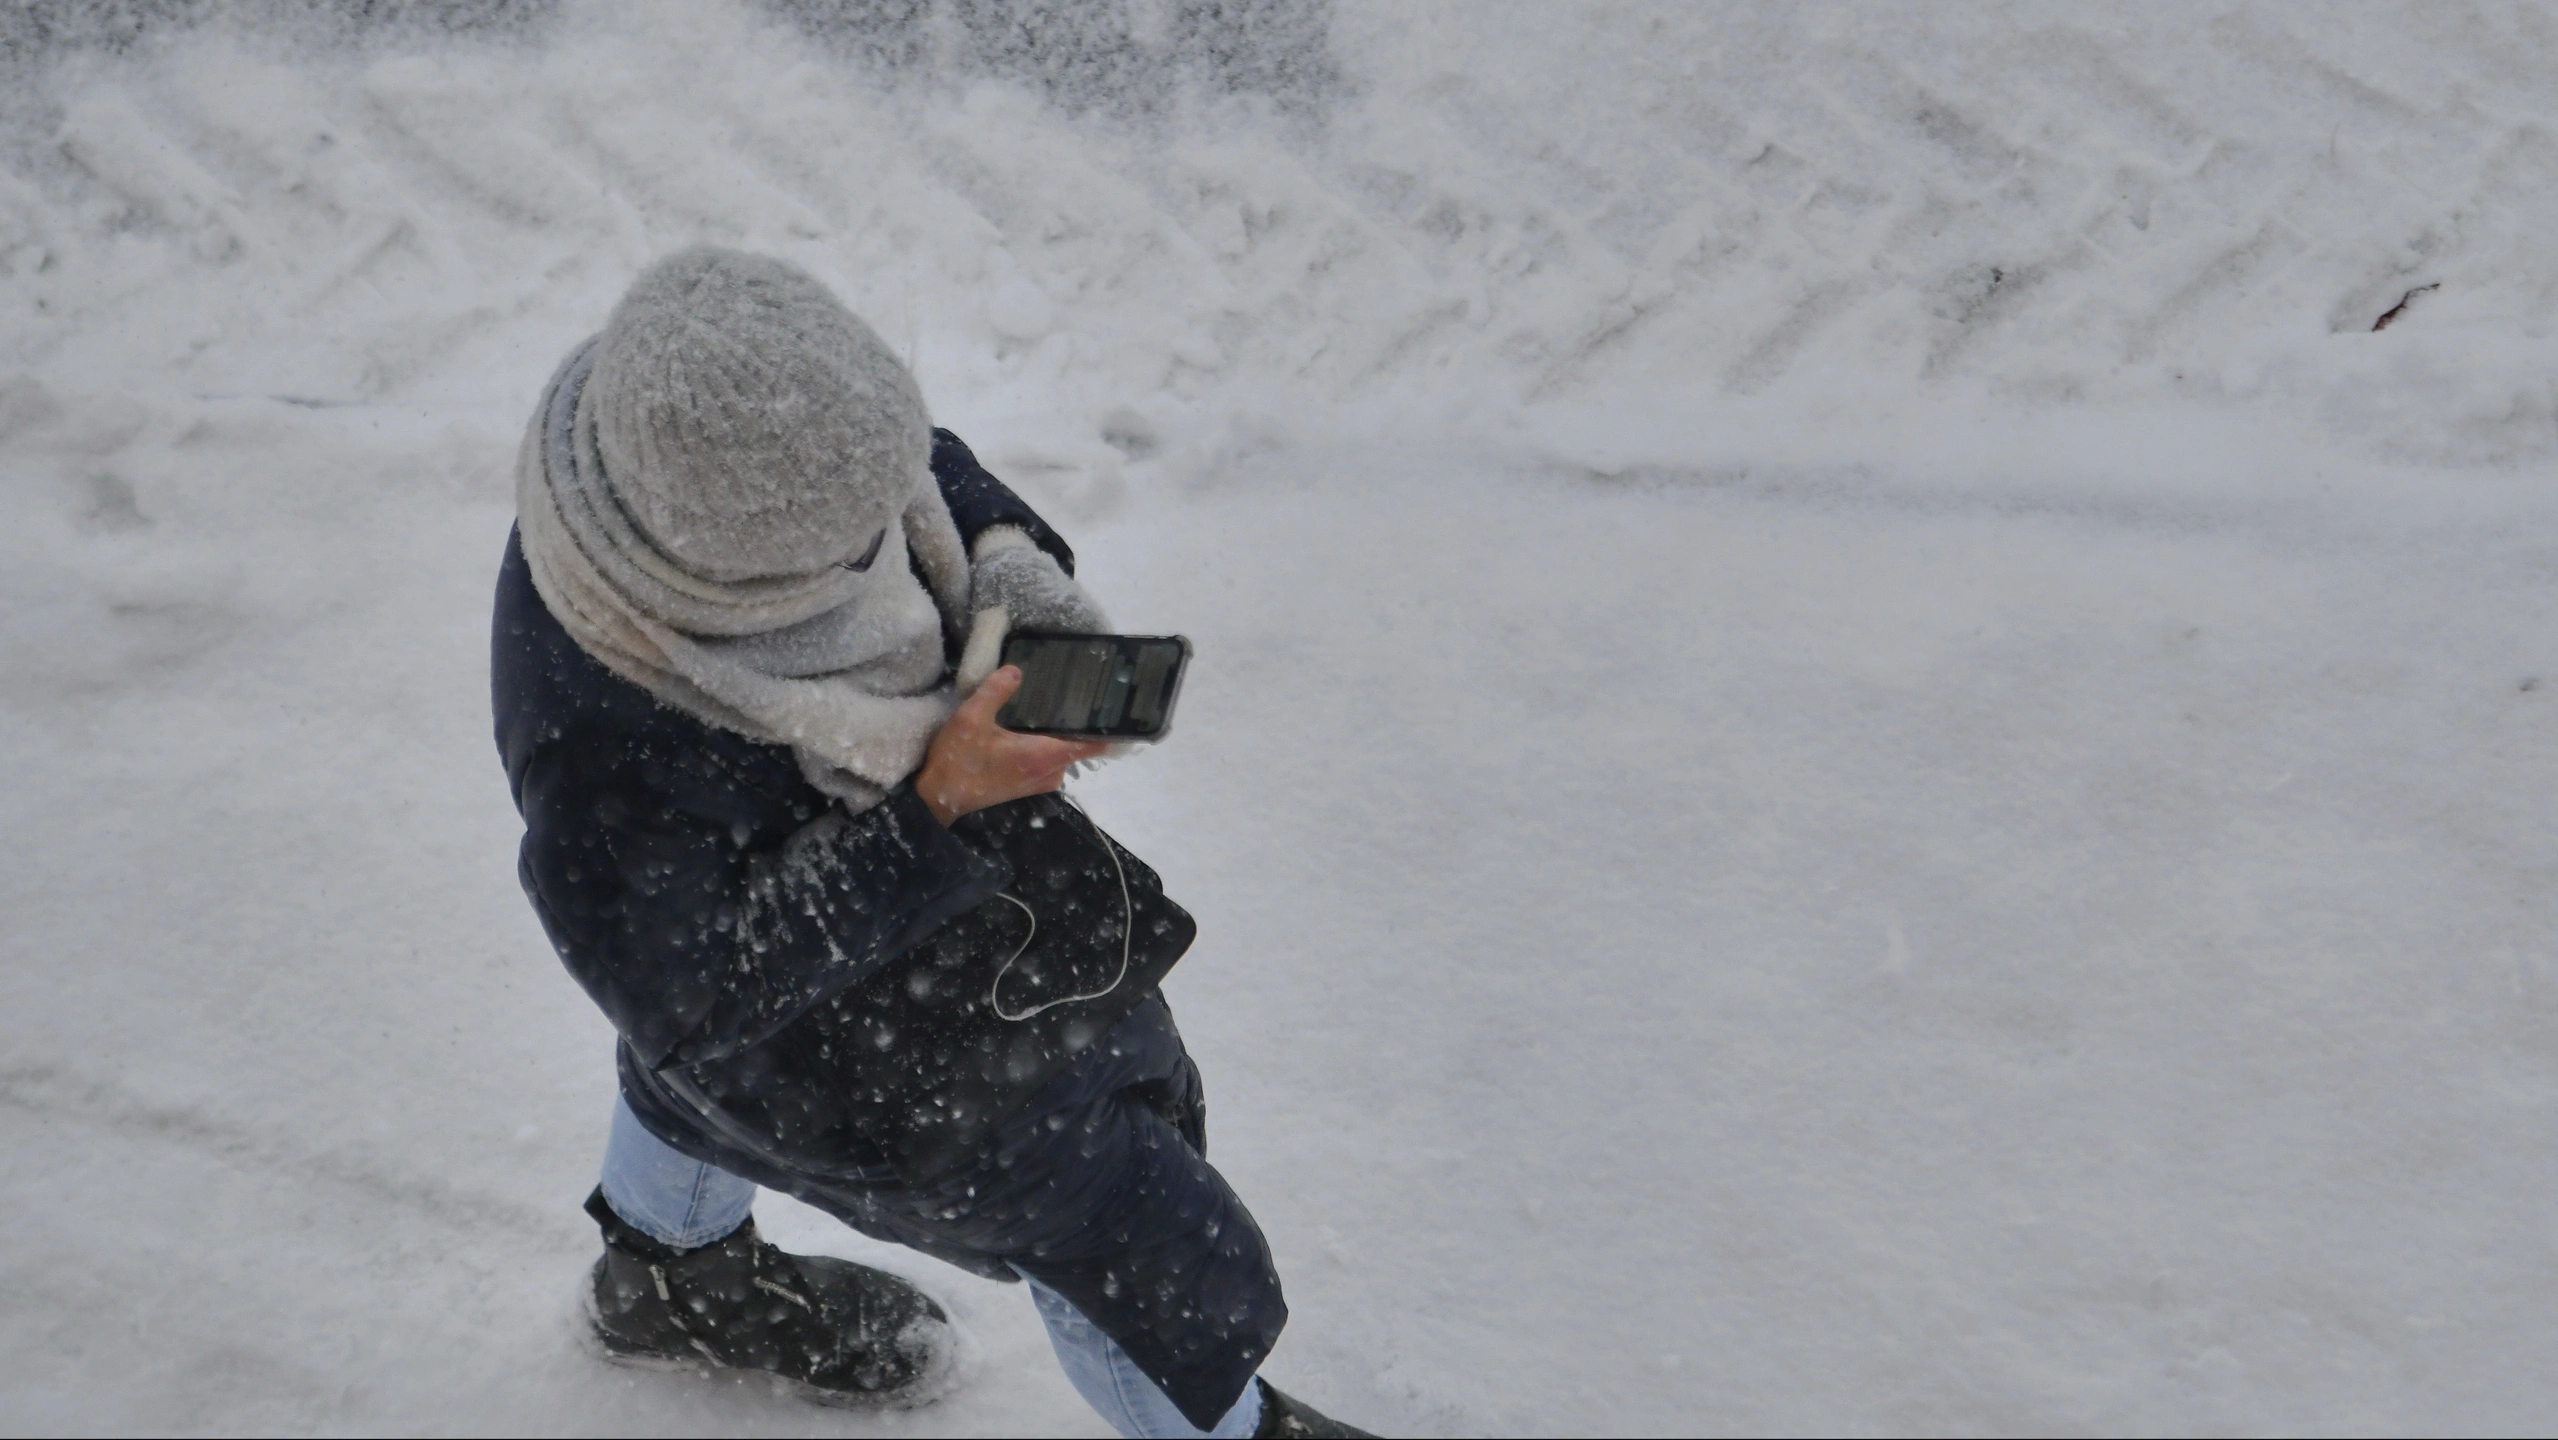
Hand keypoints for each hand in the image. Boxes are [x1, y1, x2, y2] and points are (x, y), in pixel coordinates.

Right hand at [915, 666, 1108, 825]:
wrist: (939, 798)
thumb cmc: (958, 761)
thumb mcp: (972, 717)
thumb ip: (996, 690)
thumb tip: (1016, 670)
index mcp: (1045, 756)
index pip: (1094, 744)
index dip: (1107, 727)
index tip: (1111, 706)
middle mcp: (1051, 771)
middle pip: (1080, 744)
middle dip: (1077, 721)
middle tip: (1075, 690)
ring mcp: (1041, 780)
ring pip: (1063, 751)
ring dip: (1058, 732)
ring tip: (1051, 702)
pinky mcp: (1028, 784)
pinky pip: (1049, 758)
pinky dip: (1045, 742)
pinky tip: (1030, 724)